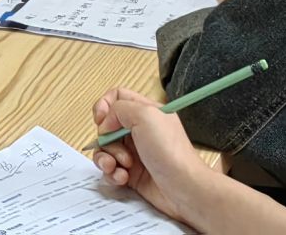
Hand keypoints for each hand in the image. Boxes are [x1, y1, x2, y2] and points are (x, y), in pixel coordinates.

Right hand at [90, 89, 217, 223]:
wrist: (184, 189)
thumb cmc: (171, 152)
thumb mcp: (145, 115)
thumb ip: (119, 108)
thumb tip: (106, 123)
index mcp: (146, 111)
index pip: (117, 97)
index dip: (105, 106)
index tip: (101, 120)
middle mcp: (139, 131)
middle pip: (107, 126)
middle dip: (105, 139)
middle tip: (118, 148)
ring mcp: (135, 153)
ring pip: (105, 149)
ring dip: (106, 158)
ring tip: (118, 167)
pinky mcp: (131, 173)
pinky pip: (110, 170)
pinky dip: (111, 174)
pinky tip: (122, 178)